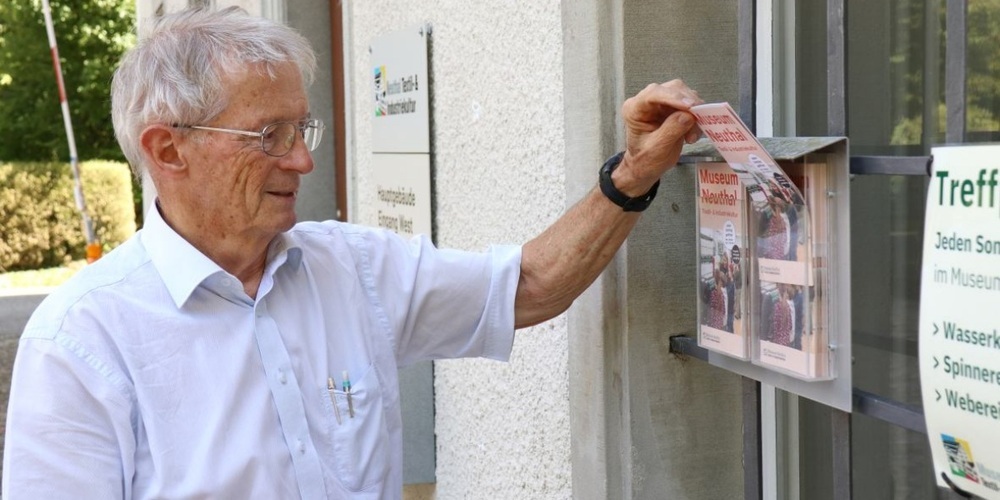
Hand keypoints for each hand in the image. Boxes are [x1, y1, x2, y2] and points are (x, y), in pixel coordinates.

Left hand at [616, 80, 702, 195]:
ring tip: (692, 135)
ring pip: (684, 94)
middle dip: (688, 103)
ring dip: (694, 112)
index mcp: (634, 109)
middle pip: (672, 89)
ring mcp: (661, 102)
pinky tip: (692, 134)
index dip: (673, 97)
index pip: (653, 93)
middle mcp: (647, 101)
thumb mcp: (657, 149)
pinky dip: (696, 117)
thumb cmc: (646, 159)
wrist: (647, 166)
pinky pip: (690, 104)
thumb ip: (671, 131)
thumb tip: (688, 115)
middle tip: (698, 120)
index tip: (690, 106)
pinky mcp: (674, 107)